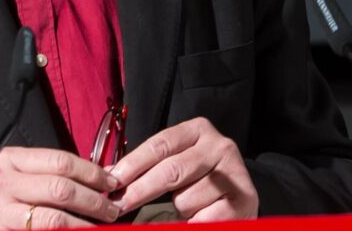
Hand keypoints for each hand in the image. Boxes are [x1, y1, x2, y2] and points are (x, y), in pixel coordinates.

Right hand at [0, 147, 122, 229]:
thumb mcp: (6, 170)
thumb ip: (41, 171)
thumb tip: (92, 175)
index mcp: (10, 160)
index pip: (61, 161)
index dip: (92, 173)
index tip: (111, 182)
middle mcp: (5, 183)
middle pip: (61, 189)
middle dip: (94, 201)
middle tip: (112, 210)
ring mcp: (0, 211)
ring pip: (53, 218)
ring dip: (83, 225)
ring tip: (99, 227)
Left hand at [109, 117, 257, 222]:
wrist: (239, 199)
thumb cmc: (199, 180)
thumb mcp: (175, 163)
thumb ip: (146, 167)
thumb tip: (108, 174)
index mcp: (198, 130)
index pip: (160, 145)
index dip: (133, 164)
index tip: (112, 180)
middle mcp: (219, 145)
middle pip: (170, 170)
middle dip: (139, 190)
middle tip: (118, 206)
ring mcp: (234, 172)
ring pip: (186, 198)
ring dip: (178, 208)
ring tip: (190, 205)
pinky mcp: (243, 200)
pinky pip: (203, 218)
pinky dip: (194, 222)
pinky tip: (202, 216)